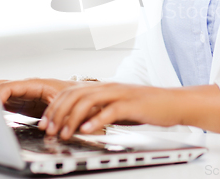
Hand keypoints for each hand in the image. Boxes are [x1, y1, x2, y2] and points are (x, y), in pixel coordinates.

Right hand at [0, 78, 80, 117]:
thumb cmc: (74, 96)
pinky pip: (2, 100)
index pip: (8, 87)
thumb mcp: (65, 103)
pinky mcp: (20, 102)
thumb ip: (54, 112)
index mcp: (35, 84)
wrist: (81, 95)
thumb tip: (45, 127)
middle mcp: (26, 87)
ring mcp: (21, 94)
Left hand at [38, 82, 219, 138]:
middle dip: (58, 112)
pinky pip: (111, 110)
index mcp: (104, 87)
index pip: (71, 91)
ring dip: (73, 118)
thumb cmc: (147, 106)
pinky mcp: (133, 104)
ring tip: (65, 133)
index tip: (45, 122)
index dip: (54, 106)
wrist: (174, 102)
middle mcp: (110, 87)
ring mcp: (121, 94)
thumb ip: (100, 111)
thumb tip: (80, 122)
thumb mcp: (118, 107)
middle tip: (50, 129)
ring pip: (88, 100)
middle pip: (75, 94)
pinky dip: (97, 120)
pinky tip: (88, 130)